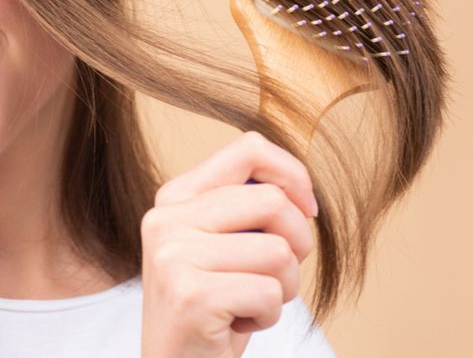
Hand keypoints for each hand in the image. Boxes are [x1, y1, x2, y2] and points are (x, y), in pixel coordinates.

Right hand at [140, 131, 318, 357]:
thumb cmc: (214, 306)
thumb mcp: (222, 242)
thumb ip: (247, 205)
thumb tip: (299, 186)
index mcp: (175, 197)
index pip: (248, 149)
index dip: (292, 174)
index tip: (306, 209)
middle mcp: (166, 219)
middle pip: (273, 201)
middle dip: (297, 244)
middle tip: (277, 275)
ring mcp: (173, 256)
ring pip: (278, 251)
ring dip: (282, 288)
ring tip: (251, 303)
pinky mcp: (190, 296)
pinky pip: (268, 292)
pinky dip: (268, 316)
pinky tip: (237, 324)